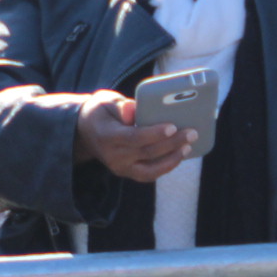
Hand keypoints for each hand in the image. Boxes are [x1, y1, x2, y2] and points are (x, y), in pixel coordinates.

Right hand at [74, 90, 190, 182]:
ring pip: (150, 170)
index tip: (172, 127)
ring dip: (172, 159)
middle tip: (192, 133)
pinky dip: (165, 166)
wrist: (85, 132)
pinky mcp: (127, 172)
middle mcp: (113, 156)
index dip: (154, 134)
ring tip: (188, 146)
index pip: (133, 138)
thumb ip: (121, 106)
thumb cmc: (101, 112)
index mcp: (107, 136)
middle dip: (172, 144)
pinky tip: (179, 155)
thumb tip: (134, 109)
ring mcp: (120, 168)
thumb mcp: (106, 101)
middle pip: (147, 153)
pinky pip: (149, 174)